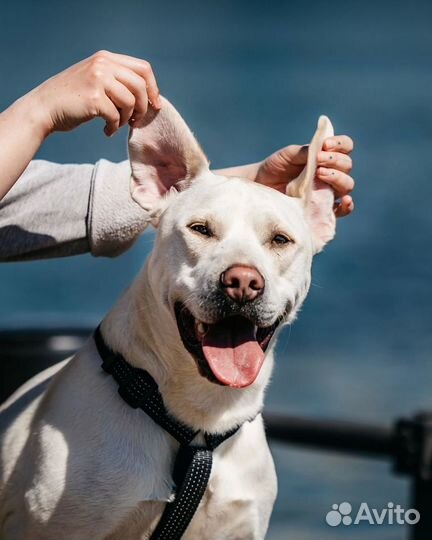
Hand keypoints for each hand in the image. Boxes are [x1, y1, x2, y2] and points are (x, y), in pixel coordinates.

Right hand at [28, 50, 160, 136]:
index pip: (143, 69)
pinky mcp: (93, 98)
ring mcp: (97, 79)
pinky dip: (114, 127)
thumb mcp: (96, 79)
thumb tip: (149, 95)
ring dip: (127, 118)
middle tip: (135, 120)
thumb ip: (117, 80)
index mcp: (106, 58)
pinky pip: (116, 116)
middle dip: (143, 107)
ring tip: (116, 124)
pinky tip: (106, 131)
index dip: (153, 88)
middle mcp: (102, 64)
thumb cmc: (73, 99)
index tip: (155, 105)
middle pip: (140, 85)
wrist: (44, 107)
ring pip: (130, 101)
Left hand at [255, 135, 354, 216]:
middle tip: (318, 161)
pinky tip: (344, 201)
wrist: (262, 186)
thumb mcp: (287, 155)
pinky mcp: (323, 209)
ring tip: (320, 175)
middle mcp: (332, 173)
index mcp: (326, 156)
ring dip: (338, 178)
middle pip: (347, 166)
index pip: (345, 146)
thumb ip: (304, 151)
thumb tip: (319, 149)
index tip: (325, 144)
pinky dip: (347, 206)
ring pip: (346, 185)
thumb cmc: (276, 167)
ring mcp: (329, 192)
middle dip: (335, 161)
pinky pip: (342, 210)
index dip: (340, 144)